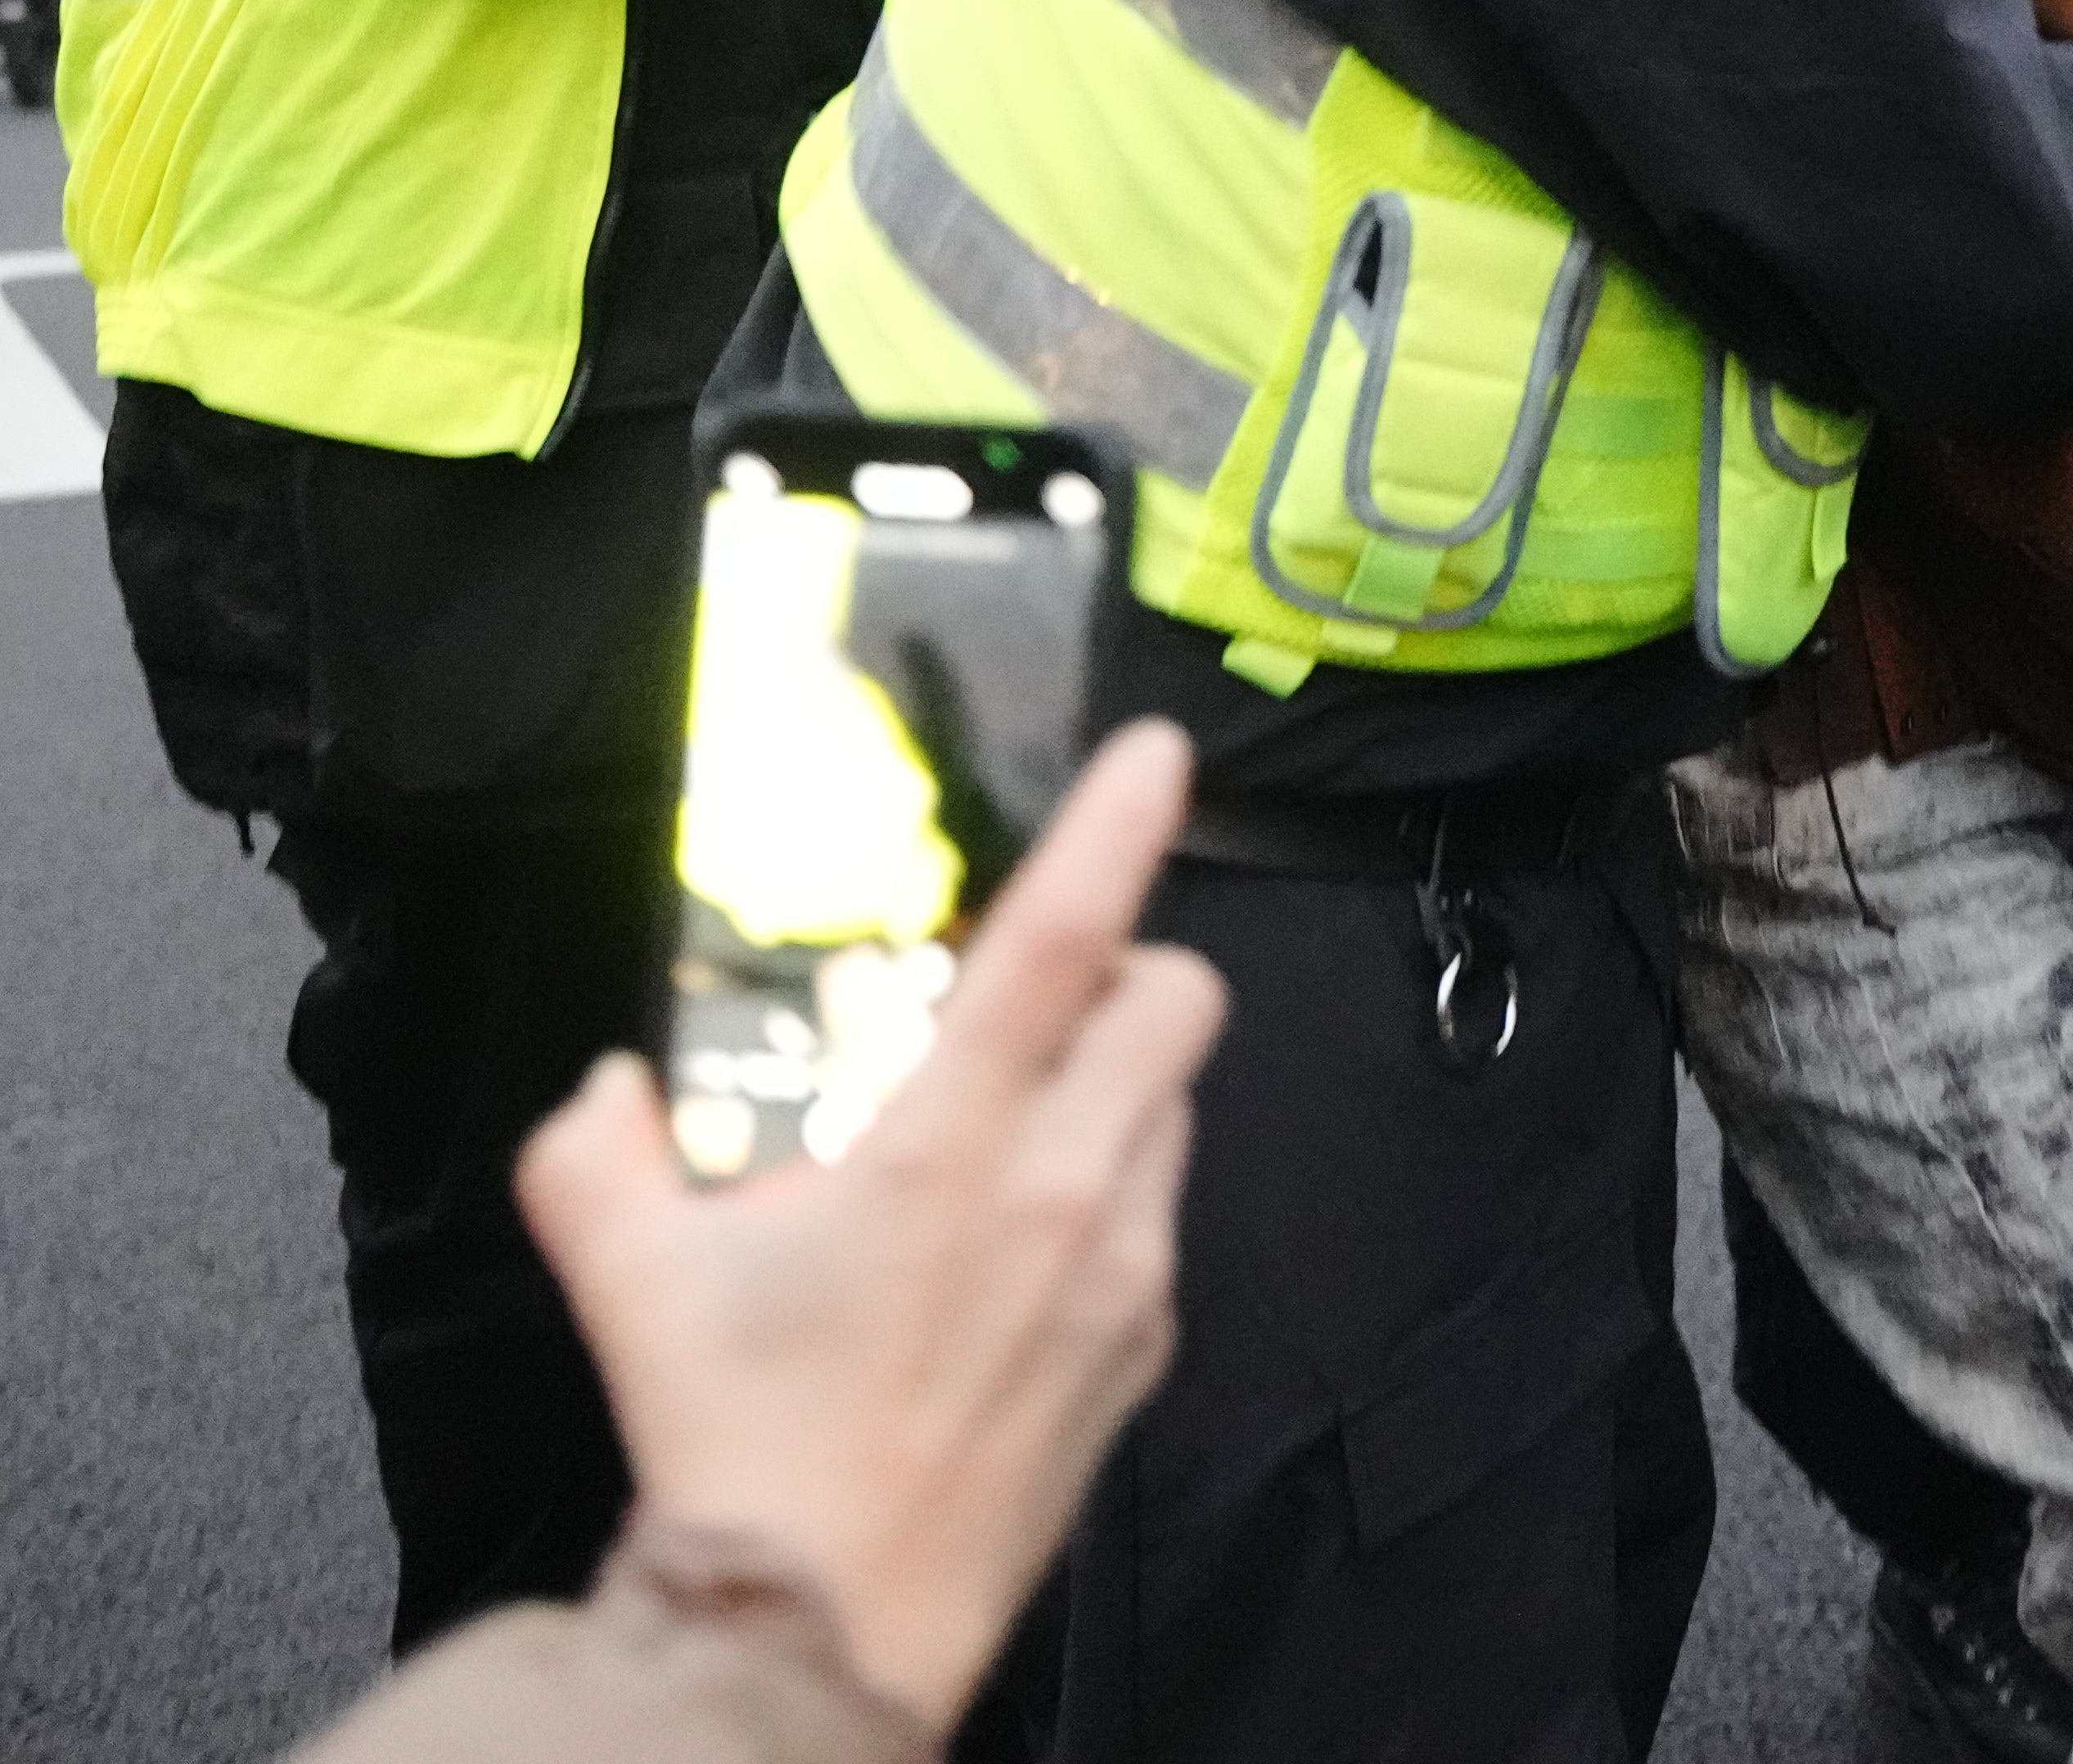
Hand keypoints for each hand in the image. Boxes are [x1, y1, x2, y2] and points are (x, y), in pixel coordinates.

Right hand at [517, 721, 1227, 1730]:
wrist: (824, 1618)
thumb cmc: (740, 1444)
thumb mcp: (631, 1279)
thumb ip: (596, 1154)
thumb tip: (607, 1090)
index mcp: (949, 1151)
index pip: (1059, 945)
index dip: (1116, 830)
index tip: (1157, 755)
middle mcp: (1066, 1192)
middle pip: (1173, 1000)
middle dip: (1125, 969)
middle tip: (1038, 1003)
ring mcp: (1125, 1268)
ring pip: (1175, 1104)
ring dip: (1115, 1085)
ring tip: (1007, 1141)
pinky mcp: (1146, 1339)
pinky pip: (1162, 1213)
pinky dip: (1112, 1192)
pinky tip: (1019, 1251)